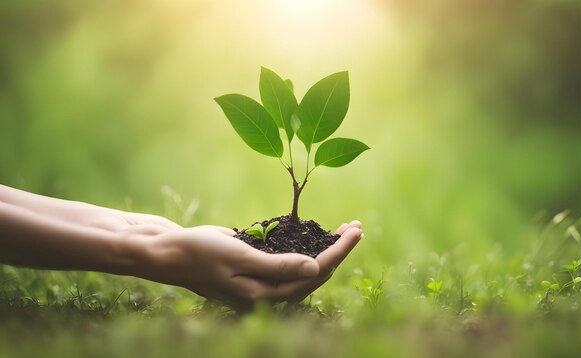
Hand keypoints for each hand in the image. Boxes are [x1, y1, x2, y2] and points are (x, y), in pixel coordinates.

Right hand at [138, 221, 362, 310]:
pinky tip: (317, 236)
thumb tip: (316, 269)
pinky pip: (290, 262)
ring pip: (305, 268)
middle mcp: (268, 292)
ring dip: (326, 249)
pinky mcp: (257, 268)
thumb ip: (279, 266)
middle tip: (357, 226)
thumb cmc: (202, 254)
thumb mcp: (240, 257)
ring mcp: (263, 281)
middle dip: (339, 250)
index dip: (338, 253)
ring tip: (346, 229)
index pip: (314, 274)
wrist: (171, 252)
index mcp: (265, 294)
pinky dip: (307, 248)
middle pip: (315, 274)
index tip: (355, 231)